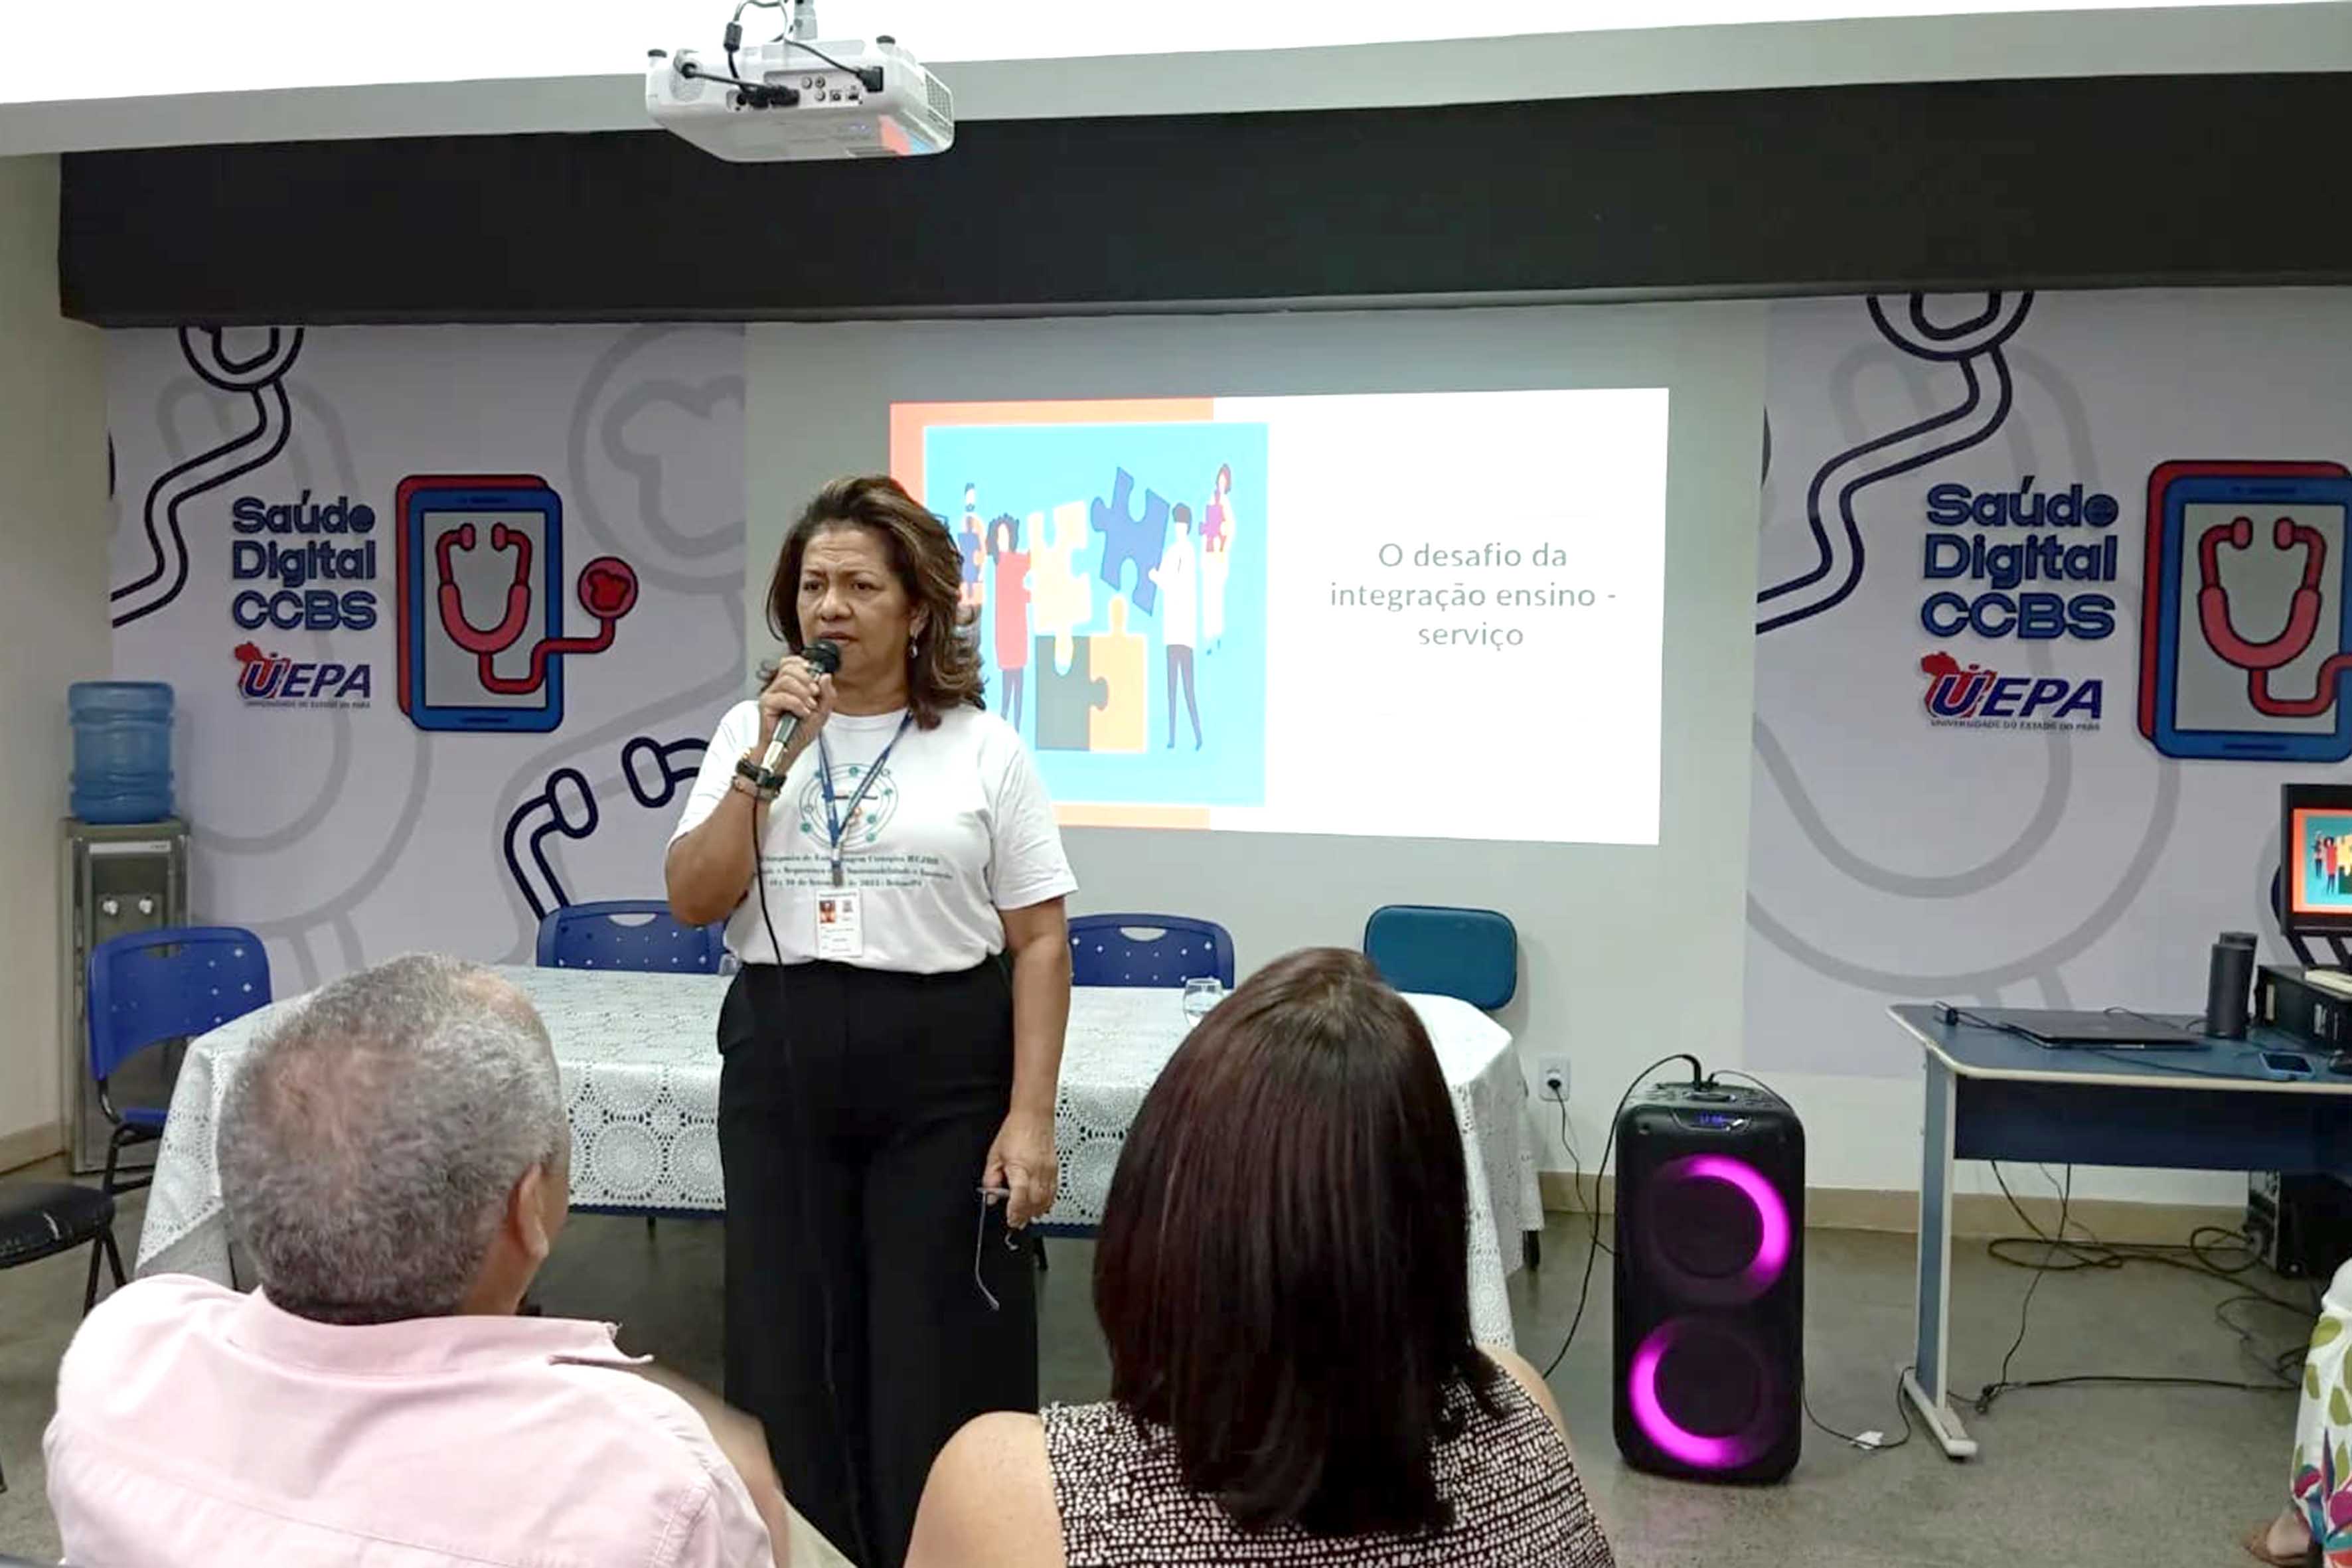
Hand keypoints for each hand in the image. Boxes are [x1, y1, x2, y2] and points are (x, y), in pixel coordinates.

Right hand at [756, 655, 835, 764]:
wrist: (790, 749)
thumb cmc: (801, 731)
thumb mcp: (822, 711)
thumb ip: (827, 694)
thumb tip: (825, 676)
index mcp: (792, 684)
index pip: (792, 662)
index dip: (805, 665)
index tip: (815, 679)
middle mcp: (780, 687)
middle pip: (789, 667)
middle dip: (807, 679)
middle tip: (815, 694)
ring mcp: (771, 694)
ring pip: (786, 680)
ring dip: (802, 693)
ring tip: (809, 707)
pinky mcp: (766, 705)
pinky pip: (781, 696)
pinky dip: (796, 704)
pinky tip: (801, 713)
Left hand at [983, 1108, 1057, 1228]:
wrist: (1034, 1116)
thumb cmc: (1015, 1131)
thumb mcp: (995, 1155)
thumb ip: (991, 1178)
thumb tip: (991, 1196)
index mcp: (1020, 1167)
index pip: (1019, 1196)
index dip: (1015, 1211)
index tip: (1010, 1219)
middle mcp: (1037, 1171)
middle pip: (1034, 1202)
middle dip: (1025, 1216)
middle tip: (1016, 1222)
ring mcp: (1048, 1171)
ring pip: (1046, 1199)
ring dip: (1036, 1211)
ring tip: (1027, 1217)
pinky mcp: (1054, 1169)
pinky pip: (1054, 1192)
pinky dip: (1047, 1202)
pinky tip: (1041, 1207)